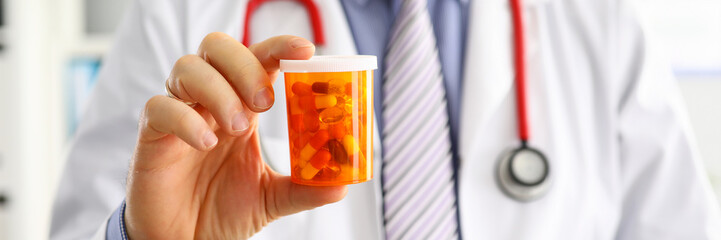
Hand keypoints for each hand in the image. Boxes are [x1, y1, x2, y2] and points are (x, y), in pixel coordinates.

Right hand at [125, 33, 346, 238]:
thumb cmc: (224, 210)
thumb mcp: (273, 197)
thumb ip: (305, 188)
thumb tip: (341, 184)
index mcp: (242, 106)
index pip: (258, 59)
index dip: (279, 47)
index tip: (305, 50)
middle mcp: (210, 102)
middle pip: (218, 48)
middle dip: (245, 65)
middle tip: (265, 101)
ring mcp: (180, 114)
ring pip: (187, 68)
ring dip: (218, 91)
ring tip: (237, 127)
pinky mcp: (153, 135)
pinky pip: (159, 107)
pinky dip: (185, 119)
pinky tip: (206, 144)